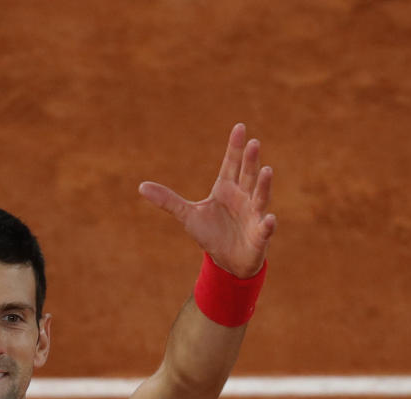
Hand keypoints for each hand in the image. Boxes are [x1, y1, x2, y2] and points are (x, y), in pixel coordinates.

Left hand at [139, 123, 276, 277]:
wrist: (227, 261)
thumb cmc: (210, 233)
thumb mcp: (187, 215)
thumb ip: (168, 200)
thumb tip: (141, 186)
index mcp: (226, 189)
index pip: (231, 164)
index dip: (235, 147)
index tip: (239, 127)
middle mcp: (243, 197)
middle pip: (247, 175)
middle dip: (250, 160)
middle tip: (254, 142)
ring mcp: (254, 215)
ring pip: (260, 197)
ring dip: (263, 185)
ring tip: (267, 170)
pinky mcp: (259, 235)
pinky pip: (265, 228)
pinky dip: (268, 224)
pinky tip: (269, 220)